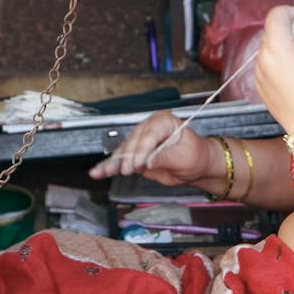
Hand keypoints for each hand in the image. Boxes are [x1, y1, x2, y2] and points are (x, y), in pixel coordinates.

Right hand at [88, 110, 213, 186]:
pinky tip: (97, 172)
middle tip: (127, 171)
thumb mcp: (185, 157)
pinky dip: (109, 166)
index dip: (143, 149)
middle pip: (133, 141)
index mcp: (163, 121)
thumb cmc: (194, 156)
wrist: (196, 166)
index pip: (149, 134)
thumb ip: (166, 158)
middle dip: (128, 157)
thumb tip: (148, 161)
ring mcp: (140, 141)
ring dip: (112, 163)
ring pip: (123, 151)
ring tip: (100, 172)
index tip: (140, 164)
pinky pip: (120, 160)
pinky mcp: (134, 154)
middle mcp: (148, 127)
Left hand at [255, 5, 293, 133]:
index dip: (291, 12)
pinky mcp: (260, 88)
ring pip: (268, 49)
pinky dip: (278, 63)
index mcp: (277, 46)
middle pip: (271, 31)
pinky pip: (267, 66)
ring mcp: (258, 74)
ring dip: (283, 47)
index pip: (275, 14)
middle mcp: (262, 58)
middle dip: (288, 30)